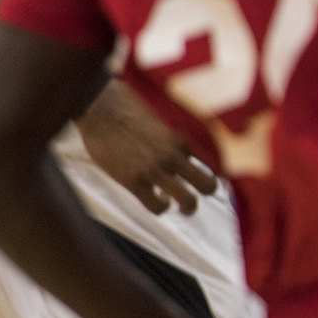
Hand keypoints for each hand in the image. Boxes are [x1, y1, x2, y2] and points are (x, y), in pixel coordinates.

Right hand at [77, 80, 218, 215]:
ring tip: (183, 209)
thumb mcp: (161, 122)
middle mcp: (173, 156)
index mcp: (182, 140)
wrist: (99, 108)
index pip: (215, 163)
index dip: (217, 174)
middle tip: (198, 195)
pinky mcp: (134, 181)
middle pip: (208, 185)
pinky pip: (157, 207)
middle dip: (206, 193)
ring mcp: (155, 170)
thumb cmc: (126, 110)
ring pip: (188, 201)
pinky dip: (160, 208)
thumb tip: (177, 157)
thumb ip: (172, 140)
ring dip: (188, 208)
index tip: (212, 177)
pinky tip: (157, 203)